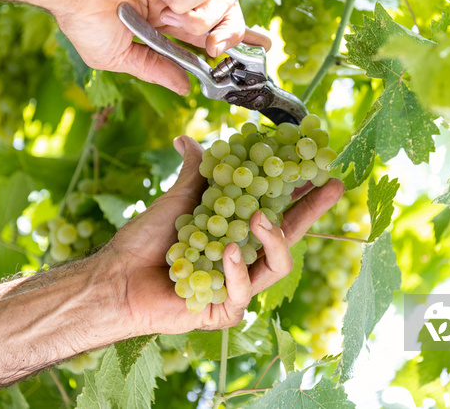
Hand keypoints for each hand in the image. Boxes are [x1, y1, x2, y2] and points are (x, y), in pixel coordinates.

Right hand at [45, 0, 270, 94]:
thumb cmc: (84, 18)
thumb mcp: (120, 57)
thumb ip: (156, 70)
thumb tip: (184, 88)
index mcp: (162, 22)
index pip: (208, 31)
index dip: (235, 38)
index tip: (261, 46)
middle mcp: (176, 0)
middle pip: (226, 16)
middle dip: (231, 35)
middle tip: (217, 47)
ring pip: (222, 1)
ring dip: (199, 20)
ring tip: (170, 19)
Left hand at [95, 136, 343, 336]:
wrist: (116, 277)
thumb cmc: (145, 241)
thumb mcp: (177, 201)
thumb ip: (195, 174)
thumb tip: (187, 139)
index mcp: (236, 231)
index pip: (274, 207)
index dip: (296, 188)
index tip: (315, 164)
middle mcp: (243, 257)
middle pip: (288, 234)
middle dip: (312, 210)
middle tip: (333, 185)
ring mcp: (238, 285)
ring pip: (277, 264)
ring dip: (273, 238)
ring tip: (260, 217)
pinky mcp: (226, 309)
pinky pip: (244, 290)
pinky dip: (236, 269)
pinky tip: (227, 250)